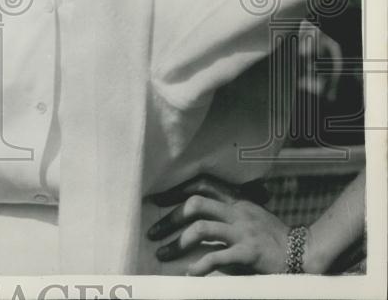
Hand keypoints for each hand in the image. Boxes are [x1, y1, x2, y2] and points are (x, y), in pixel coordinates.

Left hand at [147, 174, 289, 274]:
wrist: (304, 253)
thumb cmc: (273, 238)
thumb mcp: (251, 217)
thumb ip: (228, 213)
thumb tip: (197, 219)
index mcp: (237, 202)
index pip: (203, 185)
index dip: (178, 190)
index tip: (158, 199)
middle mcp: (238, 213)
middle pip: (196, 205)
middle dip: (170, 219)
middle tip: (154, 232)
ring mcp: (244, 232)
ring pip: (202, 228)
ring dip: (179, 242)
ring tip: (165, 253)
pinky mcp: (250, 253)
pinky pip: (219, 257)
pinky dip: (201, 265)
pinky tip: (191, 273)